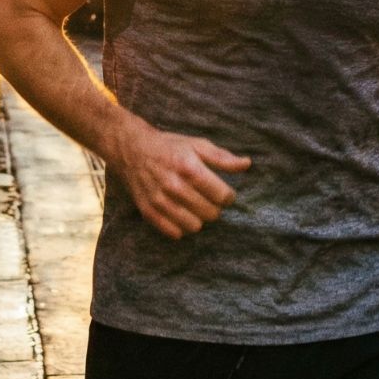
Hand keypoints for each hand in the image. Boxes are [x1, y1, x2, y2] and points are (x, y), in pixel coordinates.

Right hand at [107, 120, 251, 239]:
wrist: (132, 150)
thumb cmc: (169, 147)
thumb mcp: (197, 145)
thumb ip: (222, 158)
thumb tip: (247, 164)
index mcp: (189, 168)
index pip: (222, 196)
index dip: (228, 196)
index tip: (223, 191)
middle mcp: (174, 186)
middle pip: (211, 213)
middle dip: (214, 207)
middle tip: (207, 198)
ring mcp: (160, 201)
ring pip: (194, 227)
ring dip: (198, 218)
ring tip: (193, 205)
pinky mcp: (148, 212)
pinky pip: (175, 233)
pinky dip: (181, 226)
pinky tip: (180, 212)